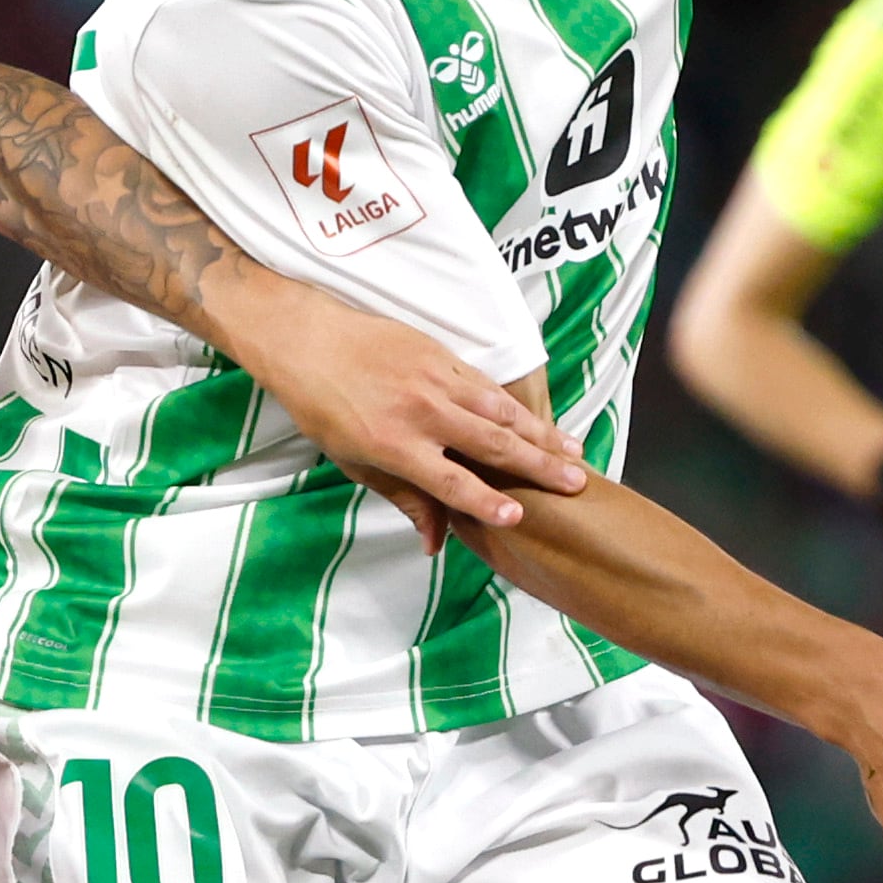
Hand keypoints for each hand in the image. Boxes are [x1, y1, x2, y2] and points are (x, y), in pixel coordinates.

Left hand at [205, 262, 589, 544]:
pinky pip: (488, 386)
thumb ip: (403, 499)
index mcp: (395, 445)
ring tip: (573, 454)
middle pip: (491, 445)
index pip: (451, 481)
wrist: (307, 338)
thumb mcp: (354, 463)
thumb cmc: (324, 407)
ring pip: (501, 411)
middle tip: (575, 485)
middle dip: (537, 467)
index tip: (518, 516)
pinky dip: (518, 405)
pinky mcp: (441, 355)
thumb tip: (435, 543)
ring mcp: (435, 380)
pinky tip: (540, 420)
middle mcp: (421, 412)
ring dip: (540, 434)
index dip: (485, 501)